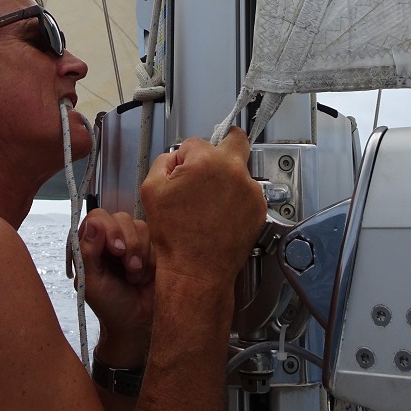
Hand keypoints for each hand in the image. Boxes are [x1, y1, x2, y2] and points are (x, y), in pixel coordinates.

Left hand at [78, 209, 154, 365]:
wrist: (137, 323)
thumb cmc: (110, 305)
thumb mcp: (92, 283)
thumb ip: (88, 252)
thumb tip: (93, 223)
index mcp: (92, 243)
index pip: (97, 217)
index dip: (108, 228)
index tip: (116, 250)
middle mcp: (112, 237)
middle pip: (121, 217)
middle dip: (128, 244)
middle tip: (129, 268)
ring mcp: (133, 240)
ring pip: (141, 226)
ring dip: (140, 254)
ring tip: (135, 276)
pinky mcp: (152, 247)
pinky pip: (157, 238)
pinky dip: (152, 258)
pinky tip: (145, 275)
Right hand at [140, 127, 265, 285]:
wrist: (196, 270)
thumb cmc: (175, 236)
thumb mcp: (151, 189)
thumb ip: (164, 161)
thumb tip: (177, 157)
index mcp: (206, 161)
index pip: (195, 142)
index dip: (184, 157)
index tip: (183, 171)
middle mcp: (233, 171)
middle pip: (235, 139)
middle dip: (223, 144)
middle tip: (213, 159)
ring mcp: (250, 190)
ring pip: (240, 168)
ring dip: (227, 176)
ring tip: (210, 201)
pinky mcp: (259, 208)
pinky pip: (248, 191)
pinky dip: (236, 197)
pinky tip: (220, 213)